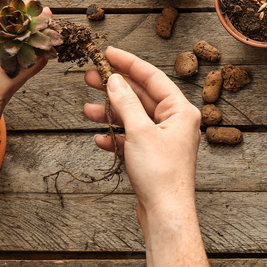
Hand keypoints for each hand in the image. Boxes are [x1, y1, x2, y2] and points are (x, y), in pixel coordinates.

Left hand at [0, 21, 47, 187]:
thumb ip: (15, 70)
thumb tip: (39, 51)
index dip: (2, 17)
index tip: (24, 7)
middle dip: (18, 33)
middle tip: (41, 19)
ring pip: (4, 60)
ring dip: (24, 50)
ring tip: (46, 35)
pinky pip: (10, 77)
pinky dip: (26, 69)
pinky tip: (43, 58)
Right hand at [84, 47, 201, 222]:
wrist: (165, 214)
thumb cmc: (160, 173)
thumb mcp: (139, 132)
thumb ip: (125, 103)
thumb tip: (115, 80)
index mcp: (181, 110)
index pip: (152, 77)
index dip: (128, 62)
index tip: (108, 52)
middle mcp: (175, 121)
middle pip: (141, 96)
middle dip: (115, 87)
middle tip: (89, 76)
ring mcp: (164, 139)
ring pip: (133, 118)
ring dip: (110, 113)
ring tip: (86, 109)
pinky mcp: (153, 156)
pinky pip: (132, 139)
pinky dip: (115, 136)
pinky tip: (98, 138)